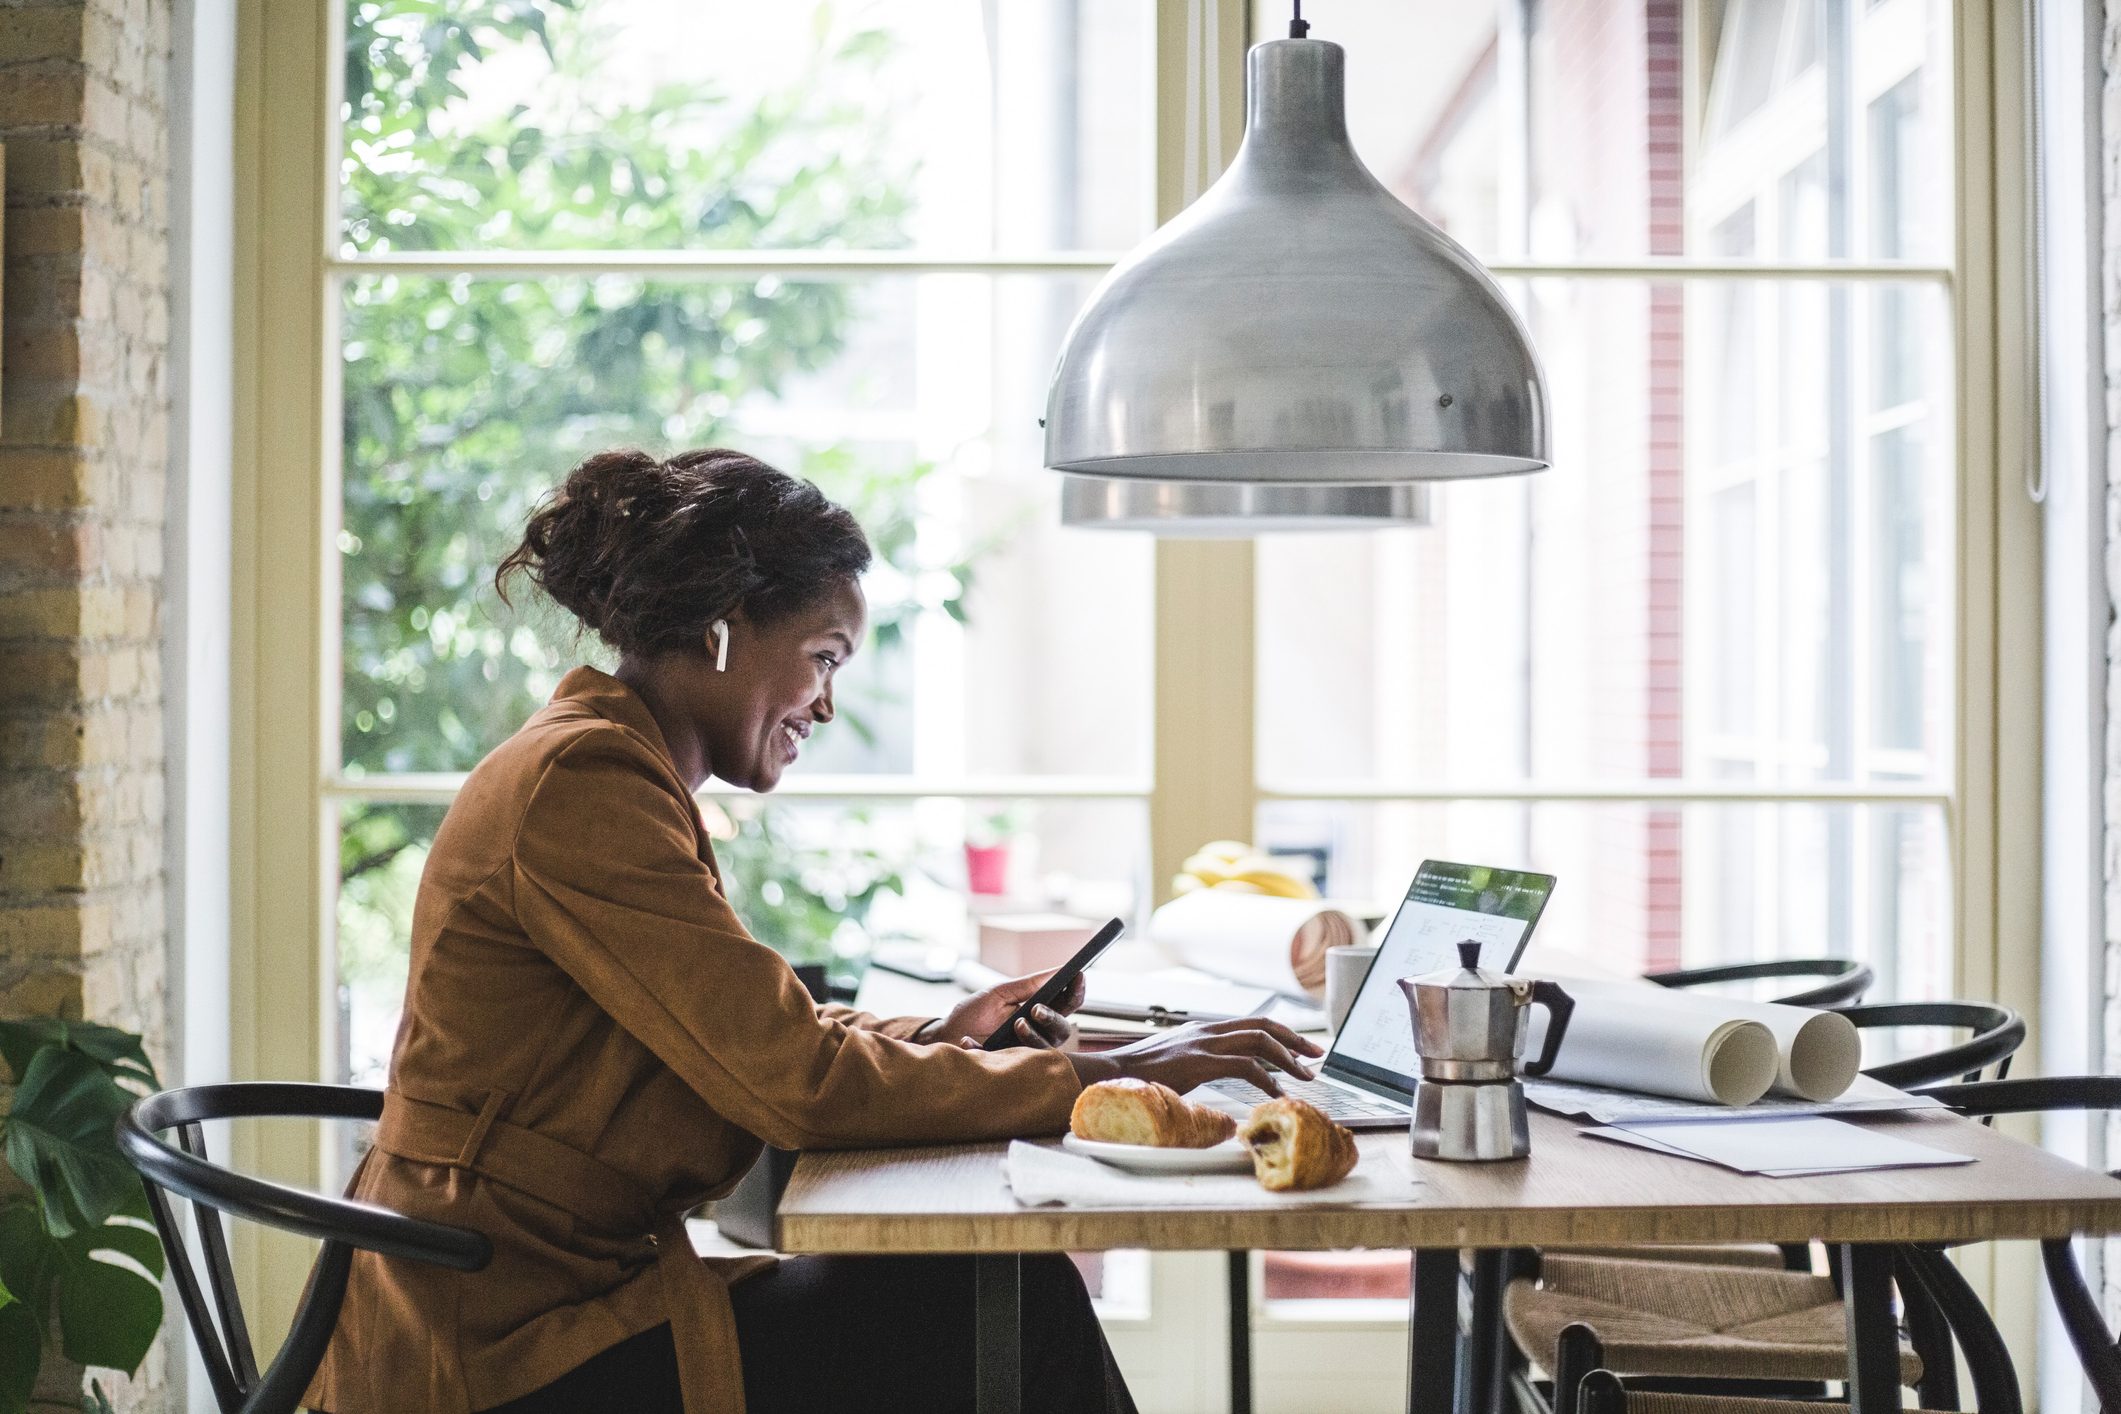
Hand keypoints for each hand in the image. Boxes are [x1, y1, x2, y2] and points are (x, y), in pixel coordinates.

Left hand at [924, 968, 1087, 1050]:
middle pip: (1063, 1028)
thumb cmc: (975, 1012)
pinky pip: (1015, 1062)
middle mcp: (1039, 1032)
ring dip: (1032, 1035)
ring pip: (1046, 1048)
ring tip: (1016, 1024)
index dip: (1077, 990)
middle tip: (1036, 1009)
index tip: (1078, 975)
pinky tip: (970, 1040)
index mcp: (1040, 1011)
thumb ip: (1030, 984)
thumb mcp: (1000, 992)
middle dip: (1053, 1018)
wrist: (947, 1036)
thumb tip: (1060, 969)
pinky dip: (987, 1048)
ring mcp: (1027, 1051)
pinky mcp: (1010, 1066)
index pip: (1068, 1002)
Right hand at [1064, 1017, 1324, 1096]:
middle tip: (1317, 1055)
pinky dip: (1267, 1079)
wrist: (1109, 1075)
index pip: (1250, 1023)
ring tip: (1306, 1076)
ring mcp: (1203, 1043)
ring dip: (1288, 1058)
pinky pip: (1245, 1066)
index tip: (1301, 1046)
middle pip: (1262, 1025)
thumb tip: (1215, 1074)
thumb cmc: (1137, 1076)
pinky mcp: (1200, 1061)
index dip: (1280, 1033)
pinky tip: (1277, 1093)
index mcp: (1201, 1029)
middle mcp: (1206, 1030)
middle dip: (1294, 1039)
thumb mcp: (1173, 1063)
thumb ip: (1196, 1062)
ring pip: (1259, 1042)